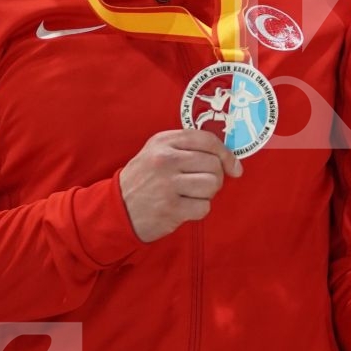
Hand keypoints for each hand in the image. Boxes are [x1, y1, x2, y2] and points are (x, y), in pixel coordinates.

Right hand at [119, 129, 242, 243]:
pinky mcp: (171, 208)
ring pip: (212, 185)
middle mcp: (165, 160)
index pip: (207, 140)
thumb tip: (230, 160)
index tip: (234, 167)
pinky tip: (183, 208)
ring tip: (190, 195)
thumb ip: (189, 148)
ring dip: (207, 194)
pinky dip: (198, 210)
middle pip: (214, 165)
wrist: (116, 209)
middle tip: (198, 185)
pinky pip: (204, 207)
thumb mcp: (157, 152)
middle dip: (214, 177)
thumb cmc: (144, 180)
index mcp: (163, 142)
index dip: (226, 154)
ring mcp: (167, 184)